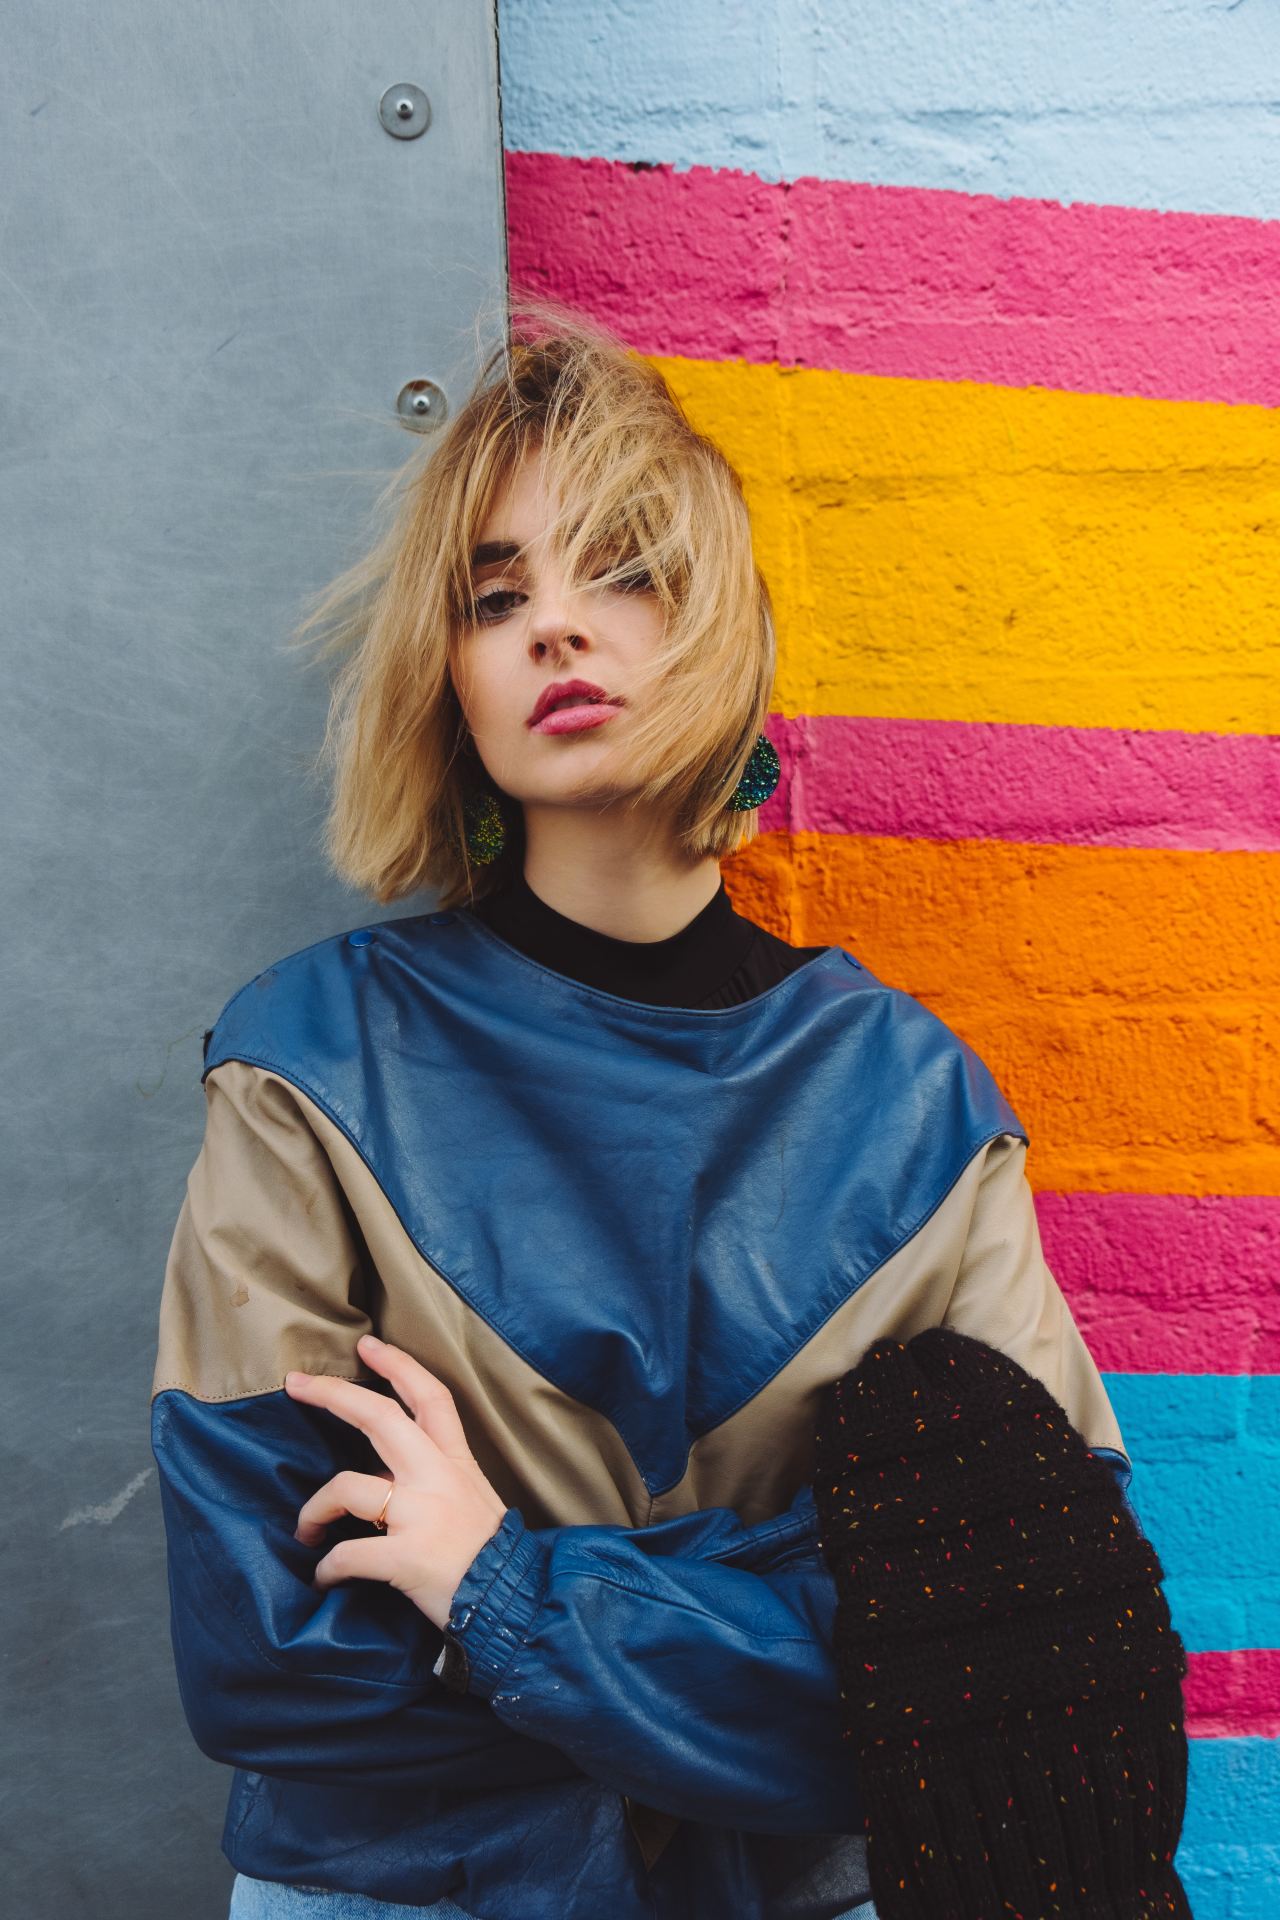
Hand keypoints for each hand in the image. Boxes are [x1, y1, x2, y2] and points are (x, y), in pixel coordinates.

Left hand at [283, 1333, 508, 1630]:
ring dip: (314, 1510)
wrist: (517, 1603)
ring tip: (306, 1531)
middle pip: (379, 1417)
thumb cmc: (491, 1556)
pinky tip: (324, 1578)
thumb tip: (384, 1476)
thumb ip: (434, 1479)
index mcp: (455, 1462)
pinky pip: (348, 1556)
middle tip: (296, 1382)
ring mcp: (420, 1516)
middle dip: (332, 1393)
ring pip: (346, 1487)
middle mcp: (436, 1478)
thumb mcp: (472, 1498)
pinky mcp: (405, 1559)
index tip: (367, 1345)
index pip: (429, 1397)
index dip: (397, 1365)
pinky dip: (327, 1568)